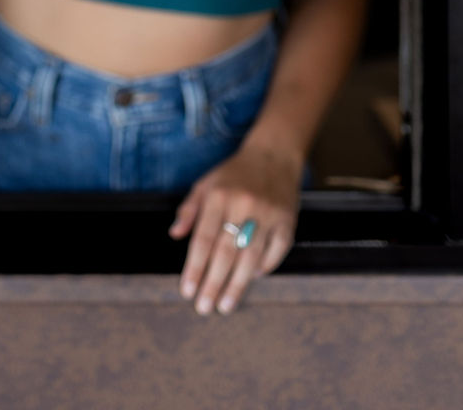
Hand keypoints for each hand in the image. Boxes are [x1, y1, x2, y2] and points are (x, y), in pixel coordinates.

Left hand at [169, 140, 301, 314]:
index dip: (194, 267)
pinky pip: (276, 251)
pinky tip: (253, 279)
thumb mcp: (206, 183)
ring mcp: (268, 213)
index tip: (187, 291)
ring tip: (225, 305)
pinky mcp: (287, 220)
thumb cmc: (234, 174)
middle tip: (204, 307)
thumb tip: (175, 234)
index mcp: (219, 196)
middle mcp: (243, 205)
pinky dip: (266, 267)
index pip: (203, 239)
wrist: (273, 155)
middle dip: (213, 283)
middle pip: (226, 253)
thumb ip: (189, 209)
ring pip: (251, 257)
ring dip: (237, 284)